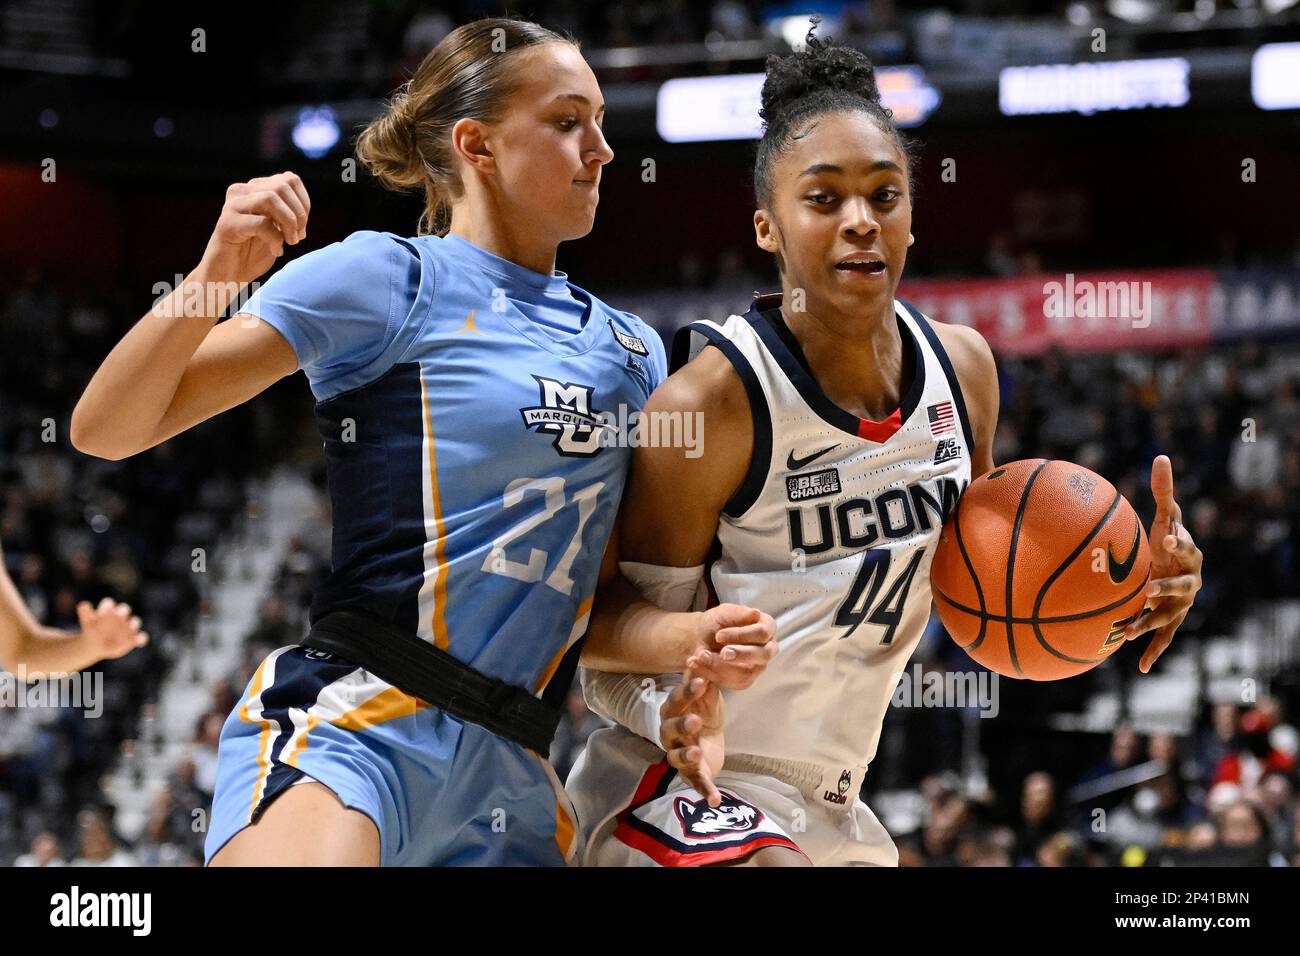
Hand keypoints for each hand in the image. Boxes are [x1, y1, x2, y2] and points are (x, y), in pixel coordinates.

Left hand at [77, 597, 148, 662]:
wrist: (96, 645)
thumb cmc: (92, 631)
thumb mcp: (87, 623)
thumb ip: (85, 614)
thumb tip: (83, 605)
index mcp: (108, 610)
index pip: (108, 604)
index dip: (106, 607)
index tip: (102, 612)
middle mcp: (120, 616)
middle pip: (124, 609)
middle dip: (122, 611)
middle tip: (119, 614)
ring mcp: (127, 627)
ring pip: (135, 622)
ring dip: (133, 624)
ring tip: (130, 628)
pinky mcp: (133, 638)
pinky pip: (141, 637)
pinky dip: (141, 639)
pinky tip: (138, 641)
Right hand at [199, 172, 310, 283]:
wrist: (228, 276)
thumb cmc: (253, 253)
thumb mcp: (277, 228)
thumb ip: (288, 212)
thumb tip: (304, 206)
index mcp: (254, 189)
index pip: (289, 179)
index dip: (304, 203)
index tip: (302, 228)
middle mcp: (241, 191)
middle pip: (282, 186)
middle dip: (298, 214)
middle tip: (297, 237)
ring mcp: (232, 205)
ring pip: (271, 198)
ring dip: (289, 223)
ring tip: (290, 242)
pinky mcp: (226, 223)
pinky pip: (262, 223)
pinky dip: (276, 239)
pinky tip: (276, 251)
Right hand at [660, 668, 724, 806]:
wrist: (707, 738)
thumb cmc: (702, 710)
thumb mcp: (704, 693)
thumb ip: (701, 677)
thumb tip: (700, 653)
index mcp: (673, 710)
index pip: (678, 699)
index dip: (688, 692)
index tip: (702, 681)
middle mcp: (671, 733)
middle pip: (671, 730)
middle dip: (682, 725)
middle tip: (695, 721)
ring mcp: (679, 754)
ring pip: (677, 758)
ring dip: (686, 757)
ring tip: (696, 754)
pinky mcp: (691, 773)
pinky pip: (696, 783)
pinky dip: (705, 791)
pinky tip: (715, 799)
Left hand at [685, 603, 776, 689]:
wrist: (703, 637)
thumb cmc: (718, 622)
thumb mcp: (724, 613)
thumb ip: (739, 613)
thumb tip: (755, 613)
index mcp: (767, 627)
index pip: (762, 633)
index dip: (741, 635)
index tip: (719, 635)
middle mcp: (767, 648)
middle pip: (762, 655)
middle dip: (740, 655)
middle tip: (721, 653)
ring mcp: (758, 666)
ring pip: (747, 673)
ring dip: (721, 667)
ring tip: (700, 657)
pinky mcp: (746, 680)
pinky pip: (734, 683)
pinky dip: (713, 675)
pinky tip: (699, 665)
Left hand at [1124, 455, 1202, 672]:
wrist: (1178, 570)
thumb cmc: (1169, 540)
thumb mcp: (1166, 517)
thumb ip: (1163, 491)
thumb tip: (1161, 456)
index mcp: (1189, 554)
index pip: (1186, 545)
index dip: (1178, 539)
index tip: (1166, 536)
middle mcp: (1191, 581)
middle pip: (1181, 586)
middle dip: (1165, 588)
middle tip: (1146, 590)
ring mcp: (1183, 604)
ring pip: (1168, 616)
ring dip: (1148, 624)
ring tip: (1126, 632)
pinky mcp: (1173, 621)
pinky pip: (1164, 638)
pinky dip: (1152, 652)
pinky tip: (1139, 668)